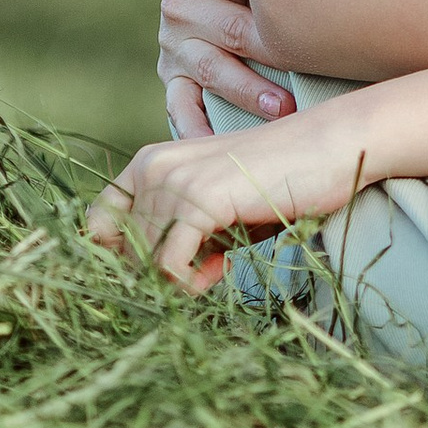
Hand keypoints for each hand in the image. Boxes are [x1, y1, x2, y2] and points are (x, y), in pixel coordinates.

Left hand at [88, 113, 379, 293]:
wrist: (331, 146)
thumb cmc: (279, 179)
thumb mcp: (214, 204)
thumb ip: (175, 229)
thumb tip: (143, 280)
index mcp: (149, 163)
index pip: (96, 226)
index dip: (122, 258)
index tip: (165, 267)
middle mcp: (152, 168)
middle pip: (122, 253)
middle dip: (159, 274)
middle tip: (206, 268)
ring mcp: (173, 182)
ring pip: (143, 263)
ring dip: (179, 280)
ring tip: (218, 265)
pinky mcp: (200, 200)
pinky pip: (167, 265)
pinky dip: (190, 281)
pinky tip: (222, 266)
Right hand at [157, 0, 293, 136]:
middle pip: (228, 28)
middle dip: (270, 48)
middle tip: (316, 63)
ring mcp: (173, 38)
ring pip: (209, 69)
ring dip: (245, 91)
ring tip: (285, 106)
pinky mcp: (173, 70)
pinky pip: (179, 103)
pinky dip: (196, 124)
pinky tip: (220, 144)